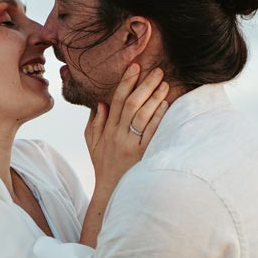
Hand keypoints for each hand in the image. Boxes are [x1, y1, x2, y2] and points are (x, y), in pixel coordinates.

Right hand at [84, 63, 169, 195]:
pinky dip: (158, 118)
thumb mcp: (92, 143)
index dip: (126, 82)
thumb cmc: (103, 164)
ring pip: (141, 116)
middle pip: (131, 104)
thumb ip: (95, 123)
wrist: (110, 189)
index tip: (135, 67)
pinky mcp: (142, 155)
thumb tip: (101, 104)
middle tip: (157, 70)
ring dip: (153, 98)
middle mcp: (118, 135)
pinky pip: (151, 133)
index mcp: (107, 130)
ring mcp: (130, 145)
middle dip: (144, 85)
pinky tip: (165, 105)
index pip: (116, 100)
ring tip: (164, 84)